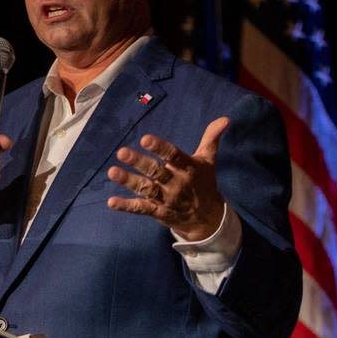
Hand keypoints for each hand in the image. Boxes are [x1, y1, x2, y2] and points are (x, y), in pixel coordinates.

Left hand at [106, 117, 228, 240]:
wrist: (208, 219)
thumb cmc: (203, 183)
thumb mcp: (208, 161)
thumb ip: (211, 138)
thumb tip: (225, 118)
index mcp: (188, 168)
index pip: (173, 156)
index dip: (160, 147)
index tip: (145, 139)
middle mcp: (176, 183)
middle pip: (155, 171)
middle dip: (139, 162)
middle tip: (121, 152)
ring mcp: (166, 199)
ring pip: (146, 188)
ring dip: (128, 181)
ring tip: (112, 172)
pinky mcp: (158, 212)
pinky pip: (141, 208)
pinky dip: (127, 206)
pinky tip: (111, 202)